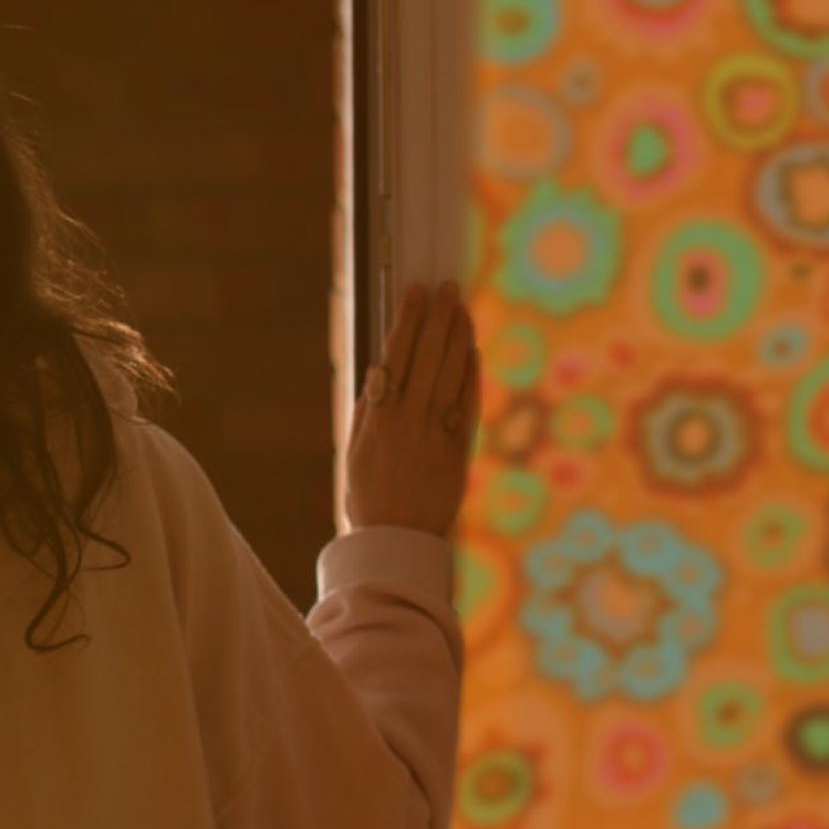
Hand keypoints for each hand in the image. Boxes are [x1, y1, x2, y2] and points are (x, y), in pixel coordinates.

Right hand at [344, 281, 479, 537]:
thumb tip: (379, 370)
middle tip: (448, 288)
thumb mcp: (354, 450)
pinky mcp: (458, 450)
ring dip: (458, 338)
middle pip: (428, 356)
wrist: (396, 540)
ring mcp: (436, 434)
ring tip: (462, 310)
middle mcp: (408, 420)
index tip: (416, 292)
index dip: (408, 321)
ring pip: (451, 374)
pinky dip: (471, 375)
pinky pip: (467, 404)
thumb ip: (368, 409)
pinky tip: (473, 352)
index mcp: (378, 417)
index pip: (396, 354)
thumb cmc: (369, 496)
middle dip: (439, 318)